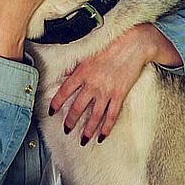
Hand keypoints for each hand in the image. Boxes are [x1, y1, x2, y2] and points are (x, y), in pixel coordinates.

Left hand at [49, 23, 182, 145]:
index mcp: (81, 73)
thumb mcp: (88, 55)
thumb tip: (65, 75)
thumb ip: (77, 68)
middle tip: (66, 130)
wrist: (133, 44)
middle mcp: (92, 84)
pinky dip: (107, 128)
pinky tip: (102, 136)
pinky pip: (112, 115)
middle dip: (70, 121)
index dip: (56, 103)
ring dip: (87, 130)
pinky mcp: (119, 95)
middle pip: (78, 108)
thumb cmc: (110, 46)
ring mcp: (106, 91)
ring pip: (94, 116)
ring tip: (82, 140)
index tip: (51, 112)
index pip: (64, 92)